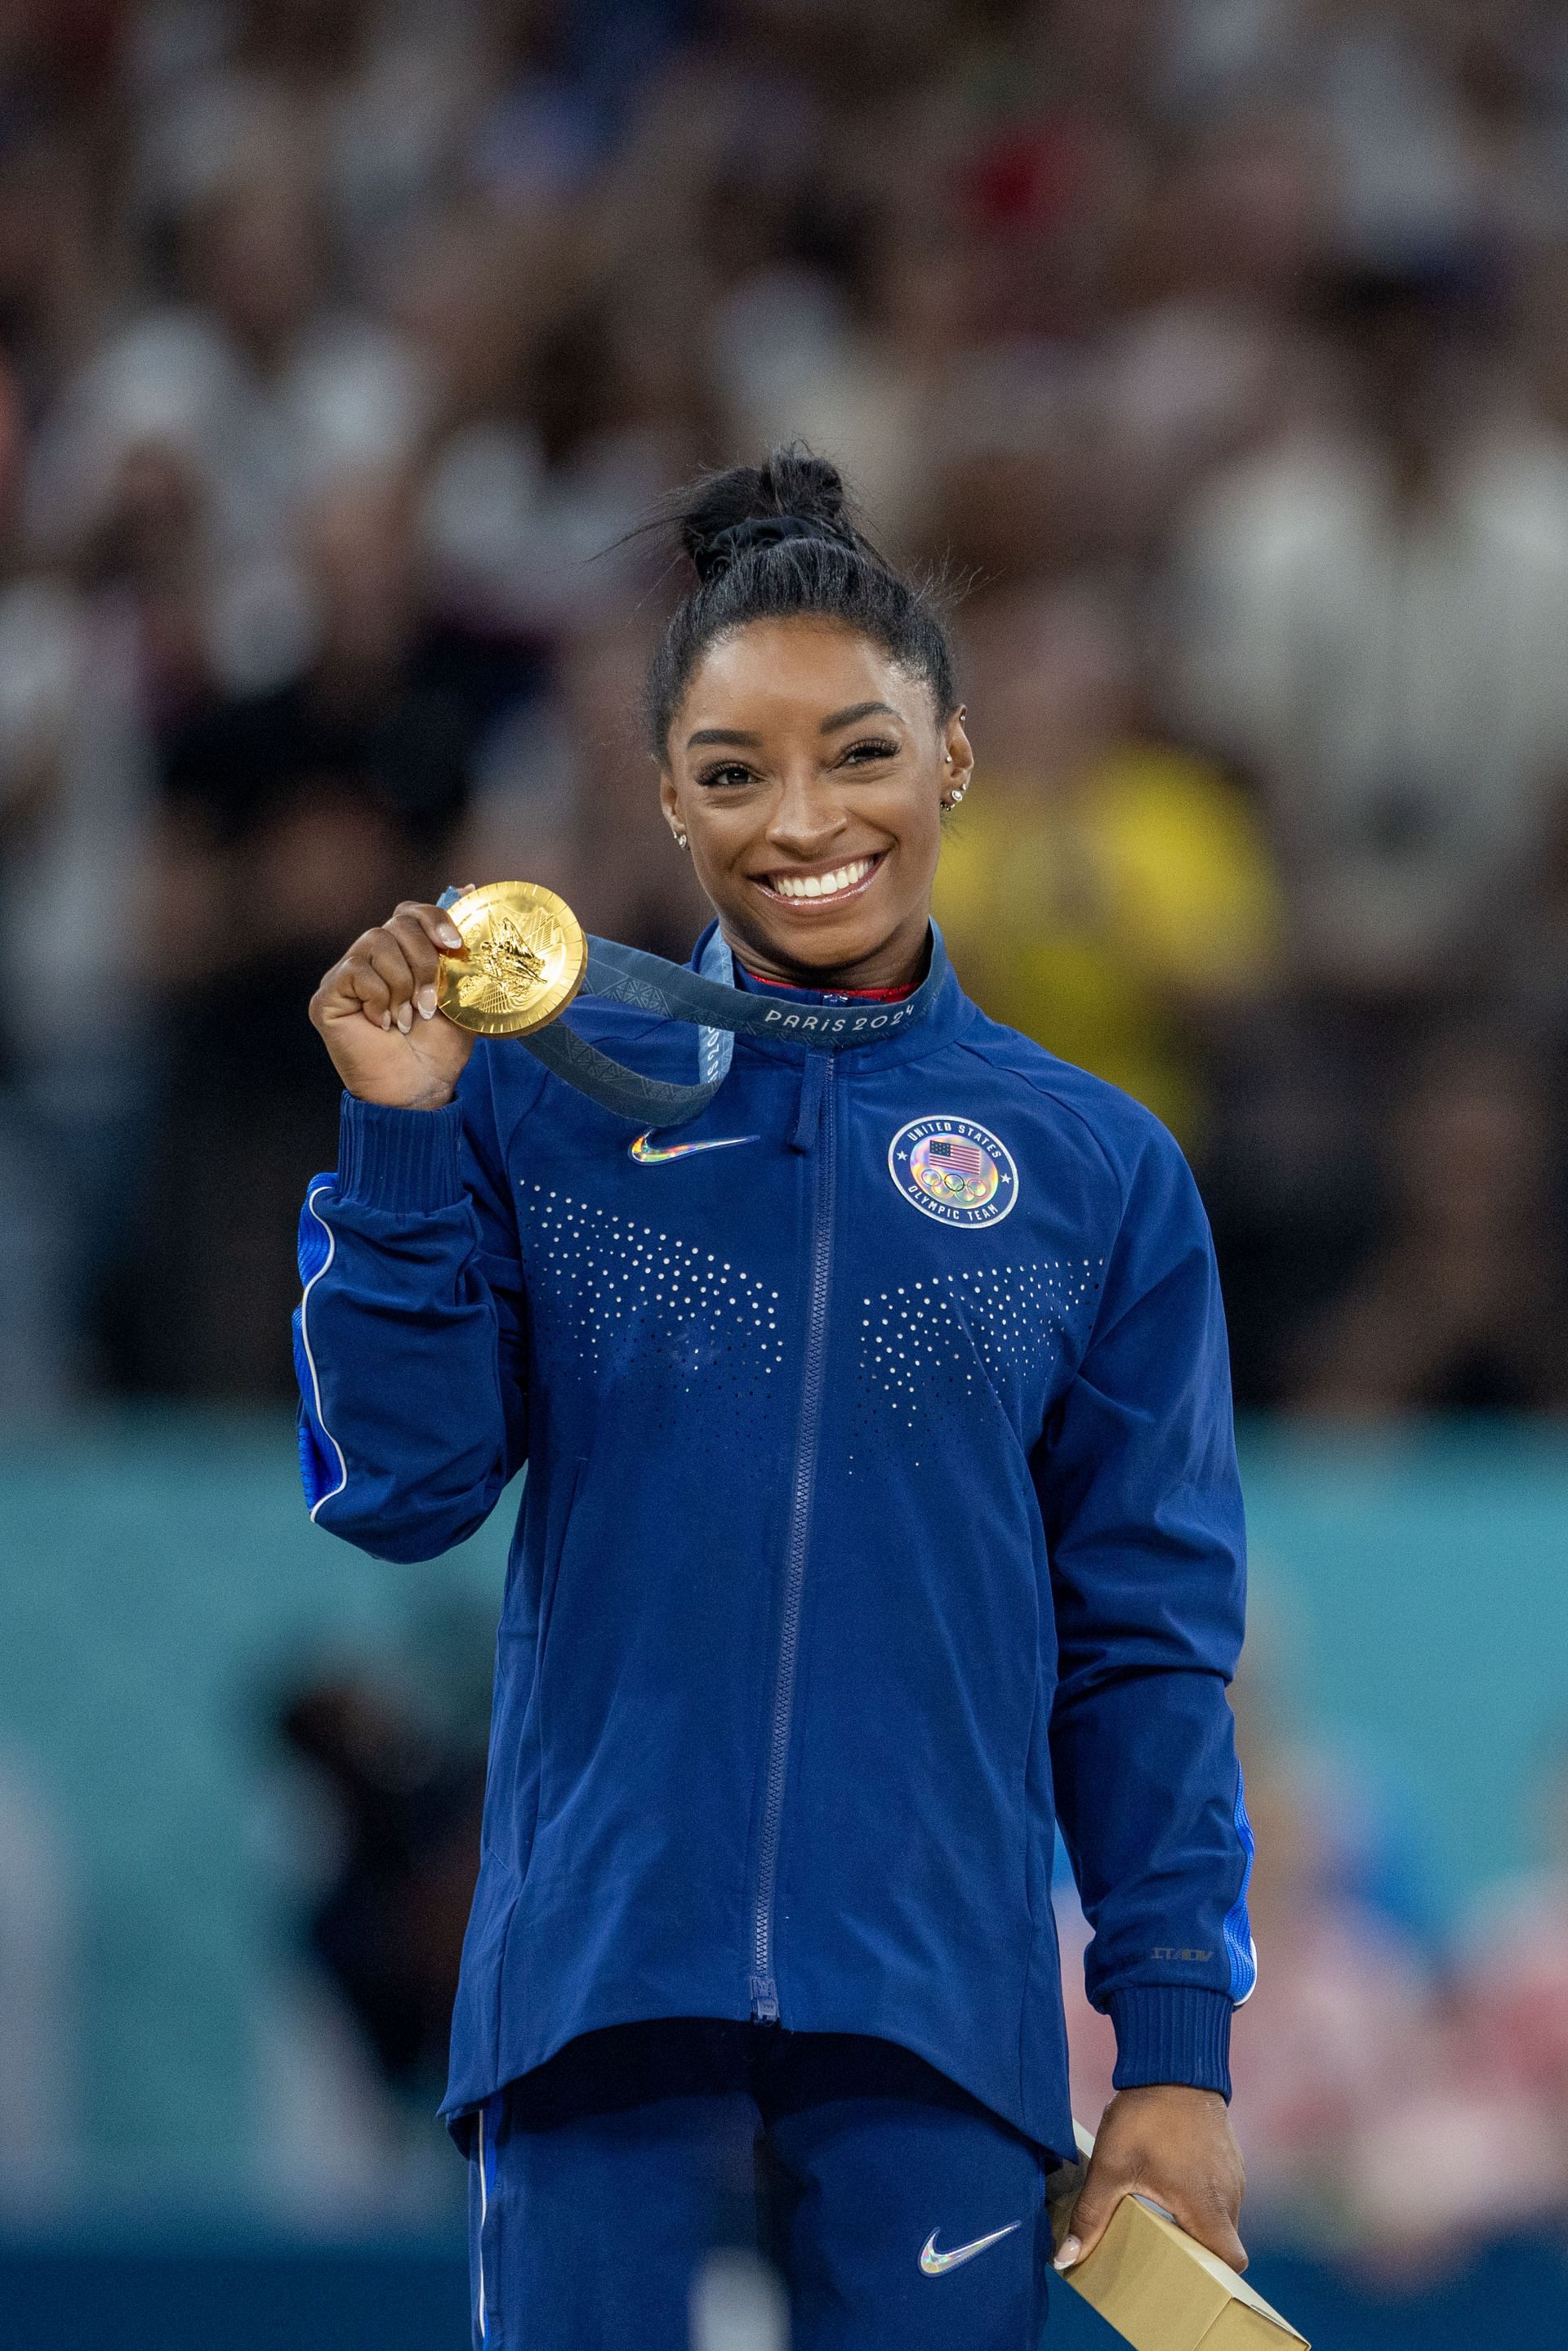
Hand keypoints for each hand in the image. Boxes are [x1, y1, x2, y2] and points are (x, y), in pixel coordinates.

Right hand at [310, 892, 477, 1109]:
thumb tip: (467, 888)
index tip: (455, 945)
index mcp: (402, 954)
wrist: (419, 1090)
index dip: (434, 918)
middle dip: (424, 962)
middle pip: (397, 925)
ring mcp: (346, 974)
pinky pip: (357, 973)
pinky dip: (379, 999)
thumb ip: (461, 953)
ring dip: (403, 985)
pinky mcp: (326, 996)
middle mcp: (371, 958)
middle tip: (430, 1004)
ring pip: (376, 944)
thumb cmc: (439, 1048)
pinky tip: (383, 1024)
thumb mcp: (462, 996)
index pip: (410, 913)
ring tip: (408, 1019)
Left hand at [1056, 2085, 1245, 2274]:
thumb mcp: (1111, 2167)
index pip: (1232, 2262)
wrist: (1172, 2063)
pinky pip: (1220, 2191)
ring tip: (1163, 2222)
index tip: (1185, 2275)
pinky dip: (1201, 2198)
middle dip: (1198, 2253)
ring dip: (1198, 2223)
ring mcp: (1233, 2174)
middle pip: (1224, 2243)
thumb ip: (1091, 2216)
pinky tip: (1172, 2185)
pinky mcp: (1229, 2156)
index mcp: (1208, 2206)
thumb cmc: (1146, 2117)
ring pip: (1222, 2216)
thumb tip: (1066, 2257)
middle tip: (1163, 2254)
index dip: (1214, 2277)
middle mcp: (1230, 2194)